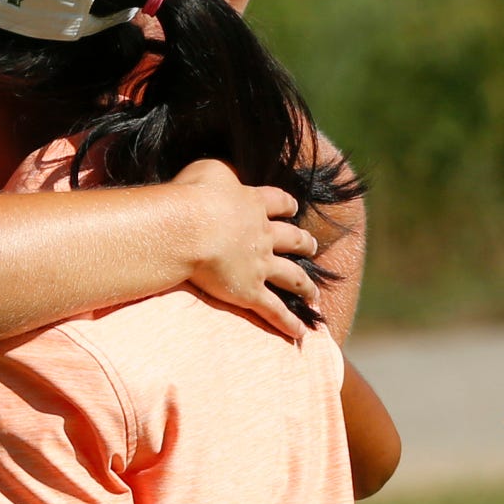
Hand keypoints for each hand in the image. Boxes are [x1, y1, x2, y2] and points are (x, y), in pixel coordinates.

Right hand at [175, 159, 320, 339]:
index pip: (277, 202)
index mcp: (253, 204)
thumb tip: (225, 175)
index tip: (293, 207)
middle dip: (303, 243)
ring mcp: (259, 265)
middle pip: (291, 238)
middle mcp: (262, 235)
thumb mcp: (208, 170)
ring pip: (291, 276)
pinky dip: (288, 322)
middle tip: (312, 246)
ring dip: (305, 286)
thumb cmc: (191, 195)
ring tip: (314, 294)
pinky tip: (300, 333)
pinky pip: (274, 310)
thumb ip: (222, 173)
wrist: (188, 227)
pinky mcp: (249, 292)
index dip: (287, 205)